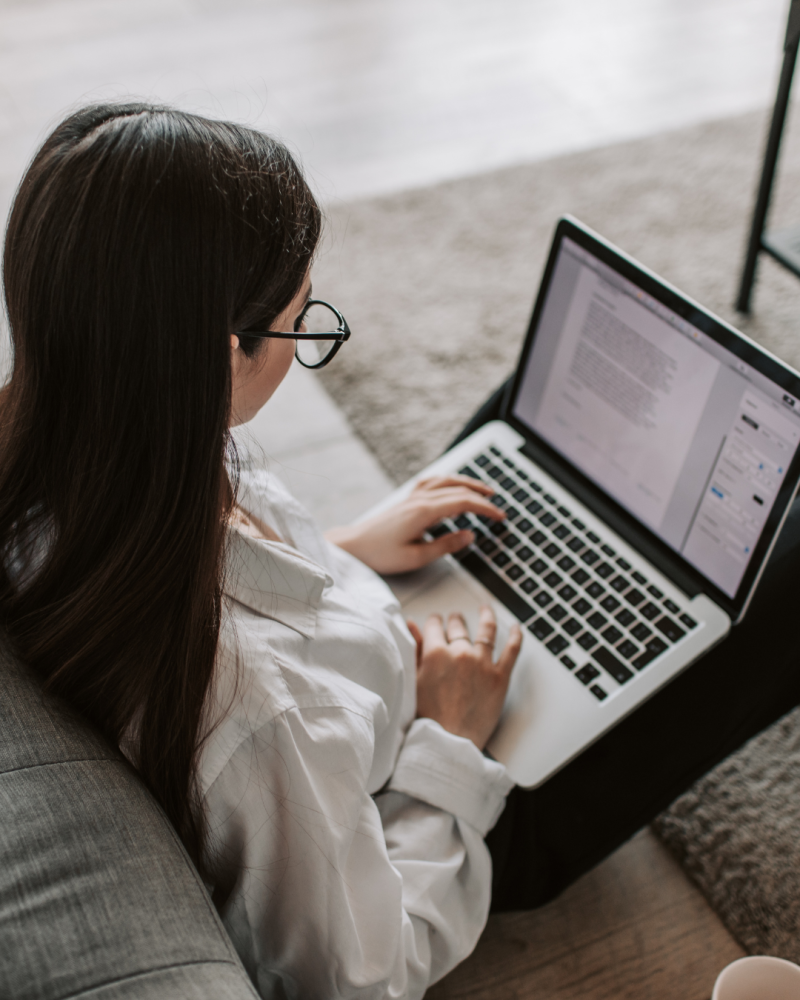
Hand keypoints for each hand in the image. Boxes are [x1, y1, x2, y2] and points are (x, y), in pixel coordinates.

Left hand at [325, 475, 503, 575]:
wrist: (353, 546)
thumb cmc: (380, 554)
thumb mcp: (416, 557)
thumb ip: (446, 545)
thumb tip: (470, 535)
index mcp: (424, 512)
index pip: (463, 502)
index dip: (485, 509)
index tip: (500, 517)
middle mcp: (419, 499)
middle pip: (458, 489)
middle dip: (482, 496)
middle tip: (498, 506)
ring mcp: (412, 497)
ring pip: (445, 481)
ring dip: (467, 483)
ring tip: (484, 490)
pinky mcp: (407, 500)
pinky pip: (432, 482)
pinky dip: (448, 480)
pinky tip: (453, 484)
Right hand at [408, 606, 521, 749]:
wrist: (448, 742)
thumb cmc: (428, 717)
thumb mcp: (414, 680)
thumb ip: (414, 650)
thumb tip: (411, 626)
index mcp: (435, 653)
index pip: (434, 626)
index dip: (434, 622)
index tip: (435, 622)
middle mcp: (460, 652)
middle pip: (459, 626)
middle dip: (455, 620)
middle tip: (455, 619)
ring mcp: (482, 663)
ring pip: (487, 630)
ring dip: (486, 617)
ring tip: (486, 610)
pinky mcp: (500, 677)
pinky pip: (512, 651)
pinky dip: (516, 636)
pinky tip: (517, 628)